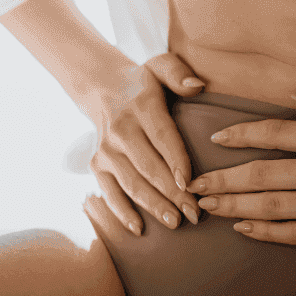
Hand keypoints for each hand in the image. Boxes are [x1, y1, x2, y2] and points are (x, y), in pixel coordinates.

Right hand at [82, 53, 204, 235]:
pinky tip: (139, 230)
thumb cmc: (144, 82)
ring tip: (175, 223)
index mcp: (141, 106)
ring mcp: (107, 150)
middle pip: (149, 165)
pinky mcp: (97, 165)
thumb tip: (197, 85)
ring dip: (153, 205)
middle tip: (195, 213)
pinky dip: (122, 212)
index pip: (162, 136)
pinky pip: (109, 192)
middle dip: (172, 192)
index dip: (176, 160)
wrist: (101, 87)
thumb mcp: (160, 66)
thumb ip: (178, 73)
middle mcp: (121, 130)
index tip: (191, 183)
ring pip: (132, 182)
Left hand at [187, 92, 295, 254]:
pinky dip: (265, 232)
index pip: (273, 132)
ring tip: (206, 206)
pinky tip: (243, 229)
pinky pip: (295, 235)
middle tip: (192, 183)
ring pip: (270, 207)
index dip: (240, 135)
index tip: (216, 139)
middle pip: (259, 174)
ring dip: (232, 206)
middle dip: (220, 178)